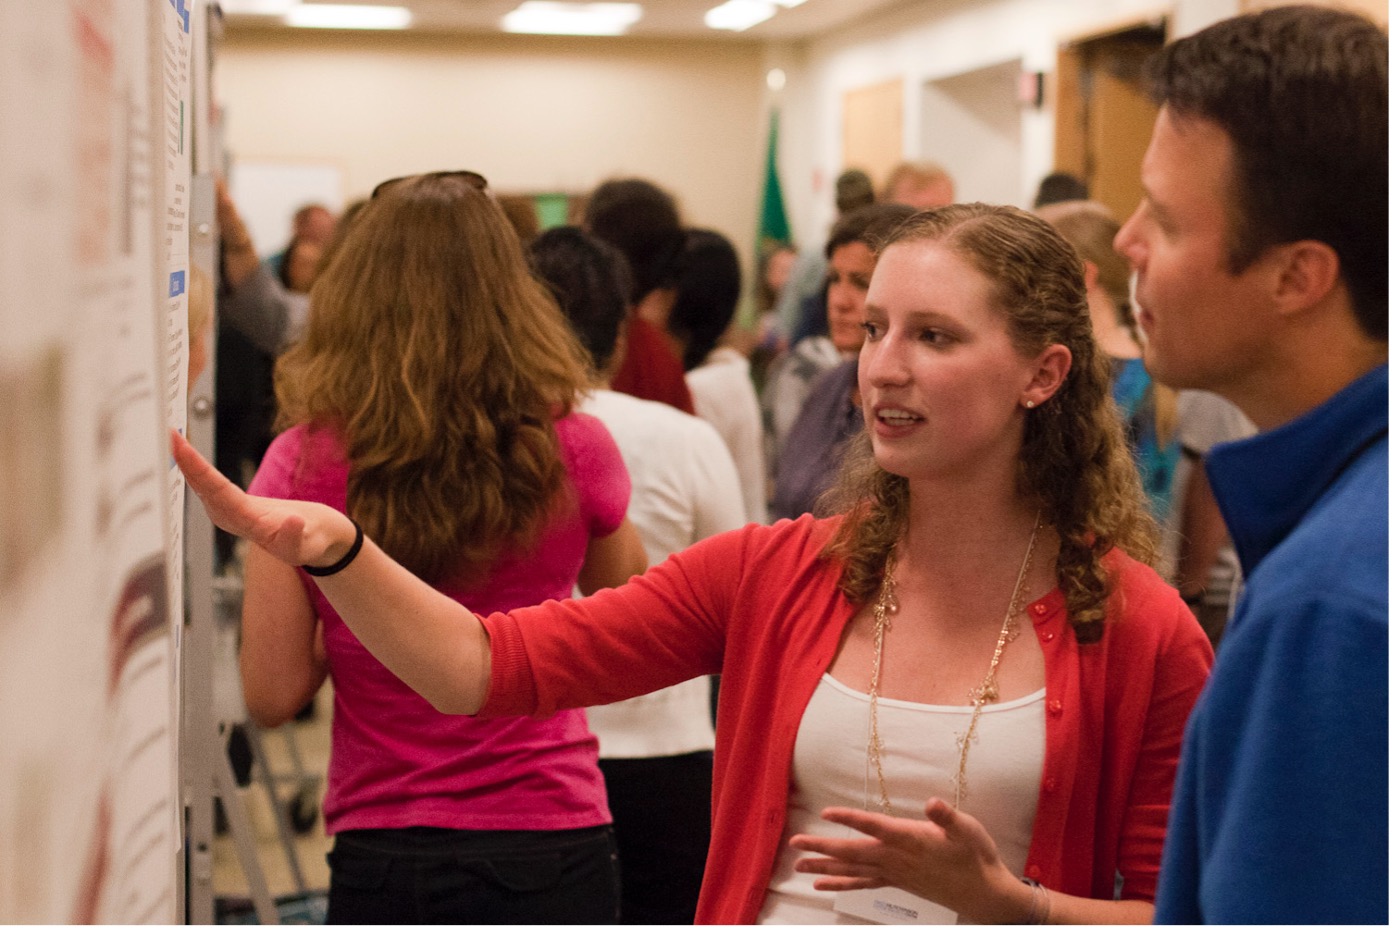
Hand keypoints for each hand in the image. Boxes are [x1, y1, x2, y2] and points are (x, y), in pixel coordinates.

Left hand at [171, 429, 356, 568]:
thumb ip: (299, 536)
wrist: (315, 542)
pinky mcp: (233, 506)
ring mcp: (231, 513)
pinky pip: (209, 484)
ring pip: (203, 486)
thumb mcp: (311, 543)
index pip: (219, 493)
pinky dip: (196, 468)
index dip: (200, 470)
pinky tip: (186, 455)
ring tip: (172, 438)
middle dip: (185, 462)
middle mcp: (233, 519)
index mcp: (250, 524)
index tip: (183, 449)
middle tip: (169, 434)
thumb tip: (294, 521)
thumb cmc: (313, 541)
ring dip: (186, 463)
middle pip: (204, 488)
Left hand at [790, 798, 1029, 923]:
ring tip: (798, 867)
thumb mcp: (968, 831)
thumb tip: (933, 803)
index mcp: (911, 840)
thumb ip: (948, 818)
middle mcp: (896, 859)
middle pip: (853, 852)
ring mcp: (894, 873)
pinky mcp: (896, 882)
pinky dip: (841, 885)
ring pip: (852, 871)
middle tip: (794, 844)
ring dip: (824, 867)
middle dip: (822, 847)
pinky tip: (822, 886)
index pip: (875, 827)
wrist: (984, 893)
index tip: (826, 813)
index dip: (850, 819)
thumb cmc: (976, 857)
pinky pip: (862, 884)